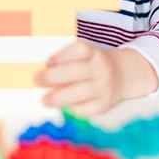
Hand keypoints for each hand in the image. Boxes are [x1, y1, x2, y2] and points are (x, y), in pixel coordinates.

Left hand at [35, 40, 158, 115]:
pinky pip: (85, 108)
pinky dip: (70, 108)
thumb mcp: (86, 54)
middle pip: (76, 72)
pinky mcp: (104, 104)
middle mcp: (101, 69)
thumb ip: (68, 59)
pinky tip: (61, 106)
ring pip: (80, 93)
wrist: (121, 75)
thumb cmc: (93, 63)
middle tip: (37, 79)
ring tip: (44, 100)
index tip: (48, 61)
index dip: (62, 55)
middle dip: (53, 76)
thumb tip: (42, 69)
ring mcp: (104, 88)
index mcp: (95, 53)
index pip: (80, 50)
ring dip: (59, 97)